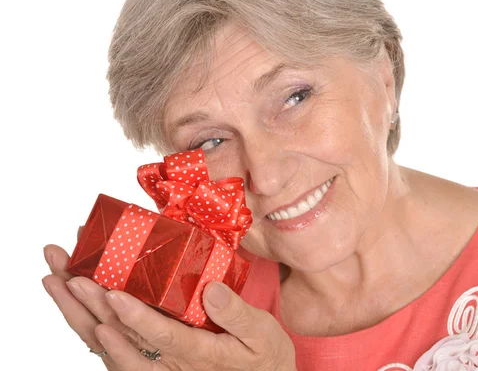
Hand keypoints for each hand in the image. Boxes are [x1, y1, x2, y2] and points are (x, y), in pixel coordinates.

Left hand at [42, 243, 296, 369]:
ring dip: (78, 314)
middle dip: (91, 305)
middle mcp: (170, 366)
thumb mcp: (262, 334)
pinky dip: (87, 332)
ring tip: (56, 283)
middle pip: (122, 338)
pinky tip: (73, 311)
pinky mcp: (151, 368)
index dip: (135, 317)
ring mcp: (157, 369)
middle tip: (66, 275)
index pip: (162, 335)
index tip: (113, 294)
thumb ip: (236, 314)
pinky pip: (111, 354)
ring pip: (108, 346)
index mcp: (199, 354)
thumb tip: (210, 289)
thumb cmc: (262, 357)